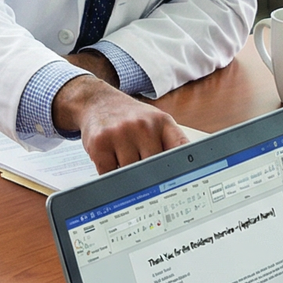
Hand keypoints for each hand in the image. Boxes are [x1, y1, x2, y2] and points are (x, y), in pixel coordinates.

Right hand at [53, 76, 185, 172]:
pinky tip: (110, 159)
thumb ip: (168, 143)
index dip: (185, 167)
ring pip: (131, 173)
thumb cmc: (129, 117)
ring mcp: (121, 133)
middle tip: (143, 171)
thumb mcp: (154, 122)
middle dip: (149, 174)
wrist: (97, 101)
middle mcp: (143, 125)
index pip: (181, 148)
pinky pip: (110, 174)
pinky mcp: (100, 143)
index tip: (184, 181)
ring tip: (123, 157)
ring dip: (126, 174)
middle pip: (154, 167)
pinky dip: (110, 174)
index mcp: (163, 122)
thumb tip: (181, 175)